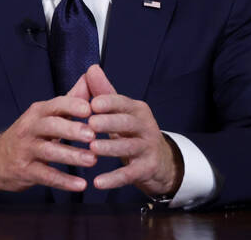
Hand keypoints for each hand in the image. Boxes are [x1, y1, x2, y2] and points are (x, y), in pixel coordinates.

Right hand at [0, 76, 96, 193]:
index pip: (54, 105)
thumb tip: (90, 75)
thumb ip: (70, 98)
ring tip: (92, 160)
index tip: (90, 108)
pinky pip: (45, 176)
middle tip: (92, 134)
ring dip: (71, 156)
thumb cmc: (30, 134)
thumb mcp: (45, 115)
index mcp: (37, 112)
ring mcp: (26, 150)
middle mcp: (29, 128)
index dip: (71, 105)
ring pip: (48, 151)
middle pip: (50, 126)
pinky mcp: (25, 171)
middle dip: (71, 129)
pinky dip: (63, 181)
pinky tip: (80, 185)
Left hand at [85, 65, 183, 196]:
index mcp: (137, 109)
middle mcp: (145, 126)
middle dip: (109, 122)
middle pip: (127, 123)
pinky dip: (113, 179)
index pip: (123, 103)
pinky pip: (129, 174)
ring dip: (110, 148)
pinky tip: (98, 182)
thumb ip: (104, 92)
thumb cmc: (133, 131)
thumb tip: (91, 68)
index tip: (92, 103)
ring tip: (92, 148)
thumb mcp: (121, 111)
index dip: (109, 102)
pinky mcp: (146, 169)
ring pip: (129, 147)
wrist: (160, 161)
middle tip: (90, 123)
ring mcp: (147, 148)